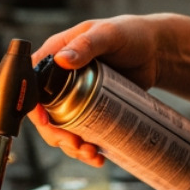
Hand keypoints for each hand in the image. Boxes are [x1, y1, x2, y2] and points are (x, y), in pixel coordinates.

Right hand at [27, 16, 163, 166]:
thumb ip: (86, 45)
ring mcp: (75, 96)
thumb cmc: (130, 34)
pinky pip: (82, 131)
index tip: (46, 122)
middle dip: (56, 135)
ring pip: (62, 127)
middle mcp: (60, 77)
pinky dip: (87, 148)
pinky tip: (99, 156)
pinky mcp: (91, 109)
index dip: (33, 105)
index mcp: (56, 54)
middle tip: (76, 144)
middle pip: (45, 113)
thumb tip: (61, 60)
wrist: (156, 52)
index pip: (33, 82)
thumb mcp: (107, 35)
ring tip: (92, 154)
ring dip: (71, 147)